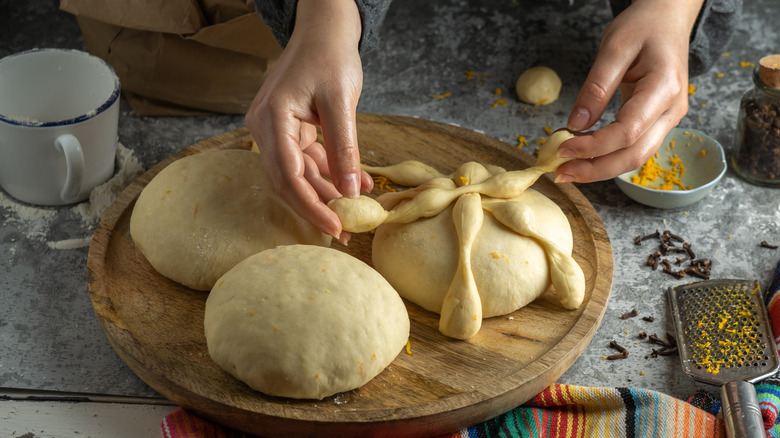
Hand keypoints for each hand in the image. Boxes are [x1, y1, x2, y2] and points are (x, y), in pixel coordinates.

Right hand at [245, 0, 372, 241]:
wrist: (324, 30)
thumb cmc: (330, 56)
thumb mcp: (342, 103)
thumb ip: (345, 149)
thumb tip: (350, 193)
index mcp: (272, 118)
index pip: (288, 174)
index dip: (311, 206)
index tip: (336, 227)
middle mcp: (265, 127)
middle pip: (286, 181)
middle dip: (315, 207)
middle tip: (343, 231)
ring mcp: (274, 129)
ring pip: (296, 175)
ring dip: (324, 193)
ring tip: (353, 211)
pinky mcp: (288, 130)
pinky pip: (304, 161)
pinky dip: (327, 174)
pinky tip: (354, 185)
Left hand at [555, 0, 703, 182]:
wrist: (668, 18)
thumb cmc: (644, 26)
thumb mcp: (614, 47)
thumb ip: (596, 87)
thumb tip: (576, 124)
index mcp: (665, 88)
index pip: (627, 131)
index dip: (593, 146)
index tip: (562, 149)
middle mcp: (672, 109)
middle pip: (634, 155)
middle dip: (595, 169)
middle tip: (561, 173)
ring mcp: (668, 118)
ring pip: (636, 157)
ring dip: (601, 168)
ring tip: (568, 169)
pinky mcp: (658, 121)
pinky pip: (634, 147)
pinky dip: (608, 156)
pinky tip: (584, 155)